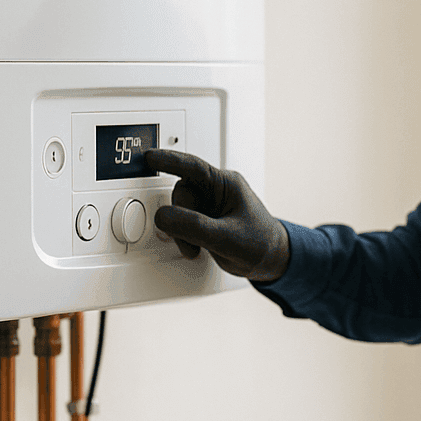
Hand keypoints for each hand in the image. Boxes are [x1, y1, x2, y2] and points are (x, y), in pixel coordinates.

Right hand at [143, 150, 289, 281]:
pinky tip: (196, 247)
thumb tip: (164, 216)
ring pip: (178, 211)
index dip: (169, 161)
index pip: (192, 167)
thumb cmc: (260, 243)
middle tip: (187, 237)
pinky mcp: (204, 221)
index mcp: (225, 184)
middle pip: (181, 194)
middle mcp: (215, 192)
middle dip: (178, 217)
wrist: (271, 262)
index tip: (149, 158)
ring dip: (180, 231)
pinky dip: (183, 237)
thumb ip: (193, 226)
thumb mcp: (226, 236)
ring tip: (195, 246)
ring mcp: (209, 207)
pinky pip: (182, 224)